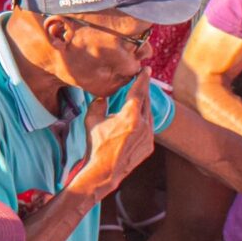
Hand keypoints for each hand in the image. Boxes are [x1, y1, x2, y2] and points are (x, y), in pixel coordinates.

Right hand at [69, 83, 155, 197]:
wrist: (104, 171)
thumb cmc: (95, 144)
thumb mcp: (91, 120)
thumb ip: (98, 104)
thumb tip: (103, 97)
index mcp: (130, 117)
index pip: (138, 92)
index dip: (141, 79)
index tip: (145, 69)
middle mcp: (144, 126)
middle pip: (146, 102)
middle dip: (143, 90)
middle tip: (142, 79)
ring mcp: (149, 137)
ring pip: (148, 115)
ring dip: (143, 105)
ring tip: (138, 98)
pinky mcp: (149, 147)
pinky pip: (148, 129)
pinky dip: (142, 120)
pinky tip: (135, 120)